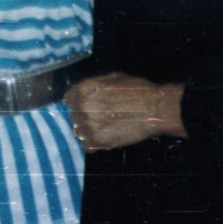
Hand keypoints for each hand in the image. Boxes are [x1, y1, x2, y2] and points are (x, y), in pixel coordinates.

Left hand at [64, 73, 185, 151]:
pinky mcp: (98, 142)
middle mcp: (82, 106)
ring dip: (88, 130)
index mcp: (84, 89)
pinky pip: (86, 145)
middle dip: (84, 115)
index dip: (78, 101)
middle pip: (74, 115)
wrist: (154, 109)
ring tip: (105, 127)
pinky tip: (105, 136)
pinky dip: (94, 143)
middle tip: (100, 117)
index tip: (87, 105)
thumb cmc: (136, 89)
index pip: (68, 98)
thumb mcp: (113, 78)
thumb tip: (84, 91)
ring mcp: (88, 125)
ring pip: (79, 130)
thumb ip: (94, 85)